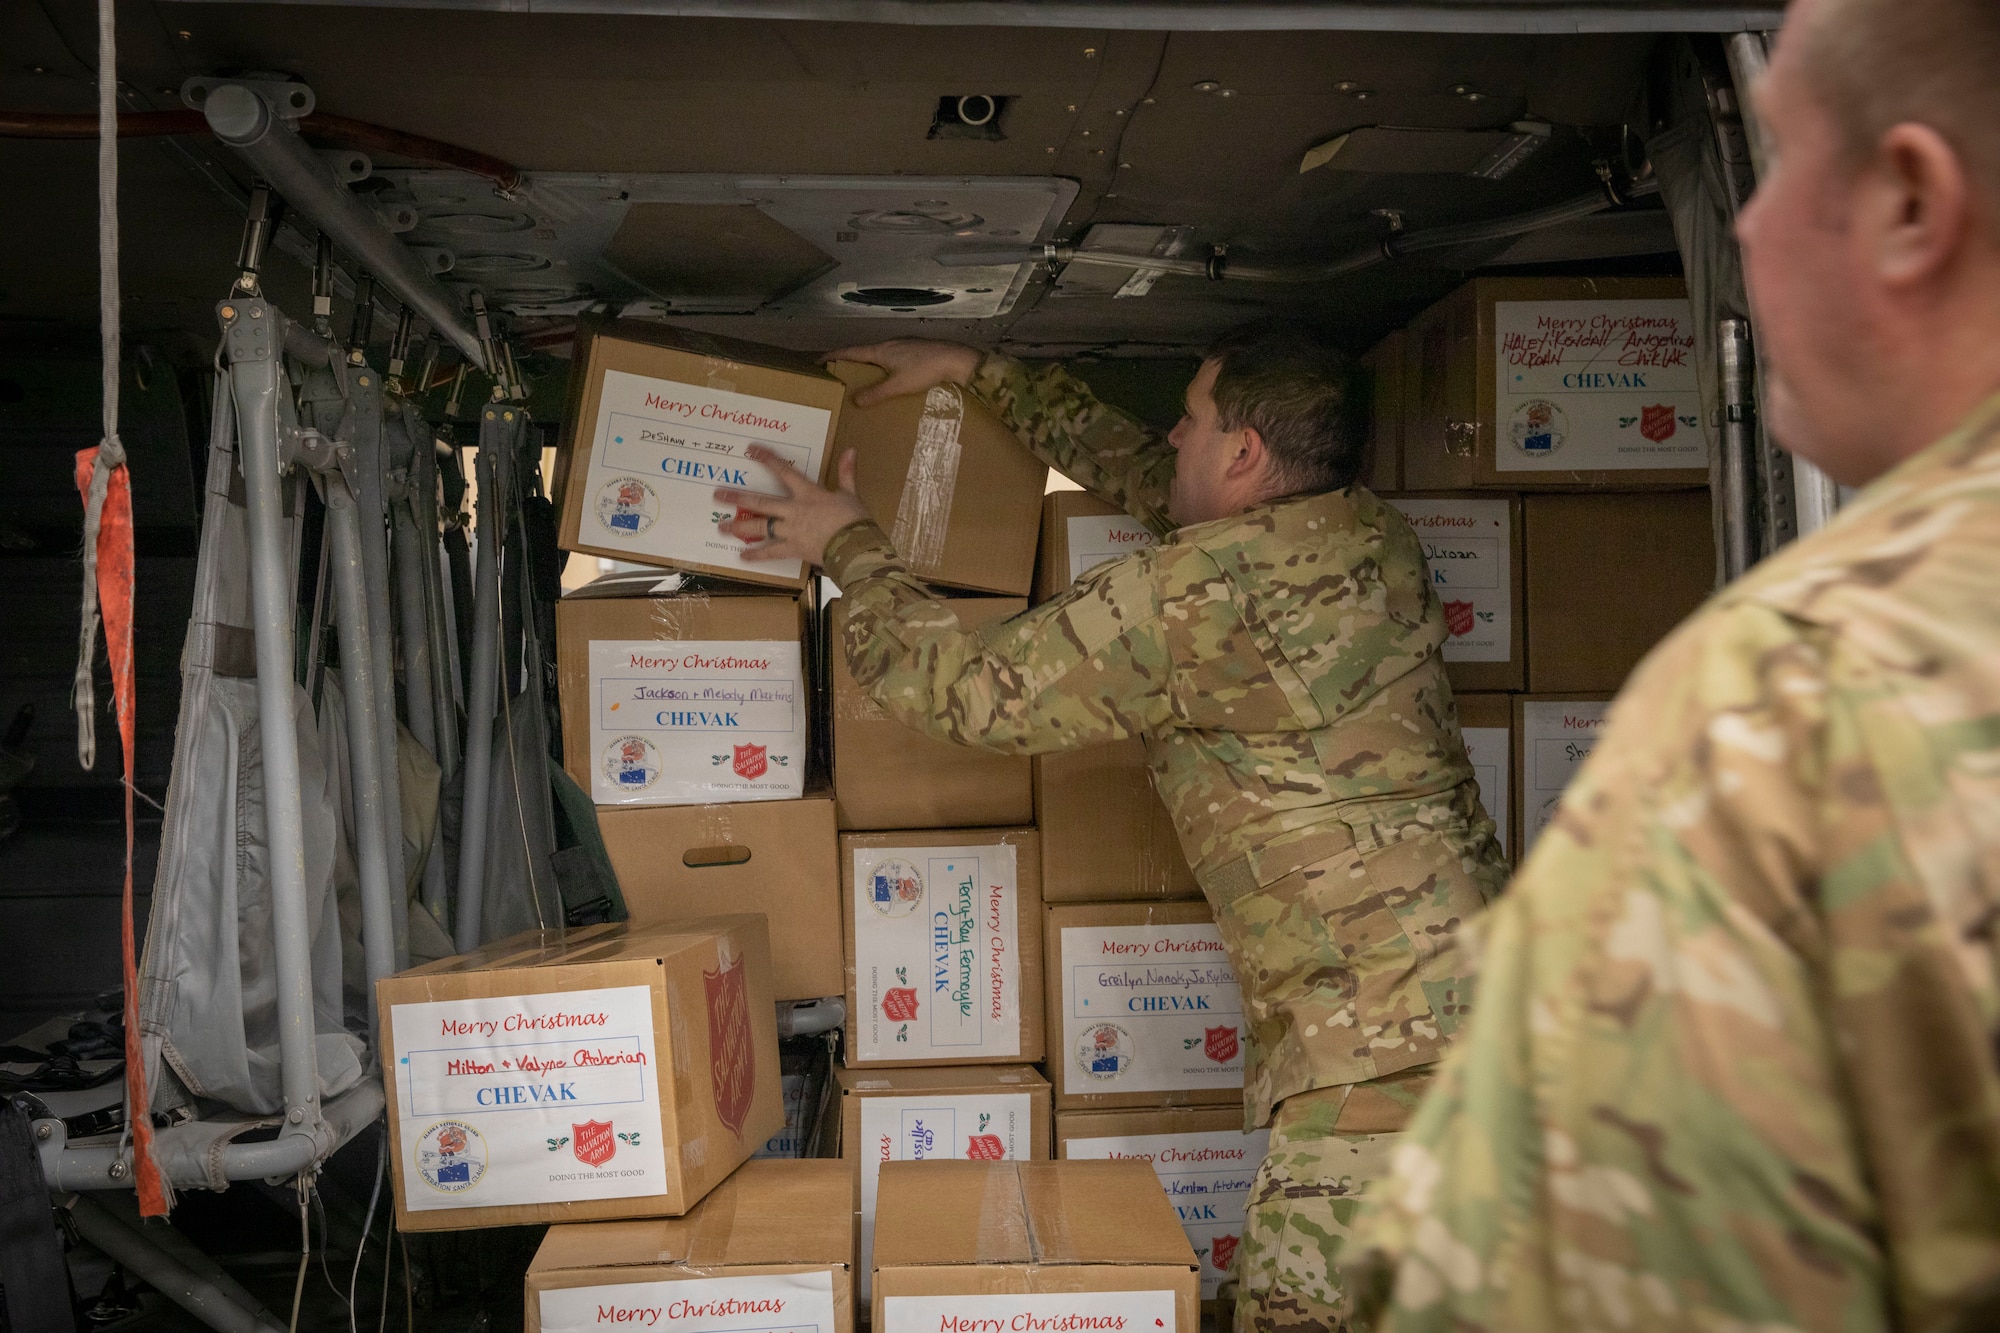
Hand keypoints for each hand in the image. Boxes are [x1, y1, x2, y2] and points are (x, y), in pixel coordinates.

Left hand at [715, 445, 868, 566]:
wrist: (856, 548)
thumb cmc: (855, 521)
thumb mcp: (850, 494)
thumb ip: (846, 473)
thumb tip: (851, 450)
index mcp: (808, 494)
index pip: (783, 471)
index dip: (766, 458)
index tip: (750, 450)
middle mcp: (793, 511)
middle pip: (760, 502)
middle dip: (738, 497)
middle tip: (718, 495)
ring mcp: (790, 531)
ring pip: (759, 527)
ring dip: (739, 526)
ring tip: (722, 527)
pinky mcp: (793, 549)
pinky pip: (771, 553)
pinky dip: (757, 556)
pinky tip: (743, 556)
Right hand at [823, 339, 981, 407]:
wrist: (956, 360)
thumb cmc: (925, 370)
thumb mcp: (898, 386)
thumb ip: (876, 393)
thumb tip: (855, 401)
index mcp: (881, 351)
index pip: (849, 352)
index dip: (832, 356)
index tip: (818, 362)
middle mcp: (889, 344)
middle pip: (863, 352)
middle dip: (848, 362)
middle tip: (838, 373)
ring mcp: (903, 346)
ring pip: (878, 355)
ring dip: (867, 364)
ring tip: (861, 377)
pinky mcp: (915, 350)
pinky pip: (891, 357)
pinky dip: (883, 366)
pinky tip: (889, 376)